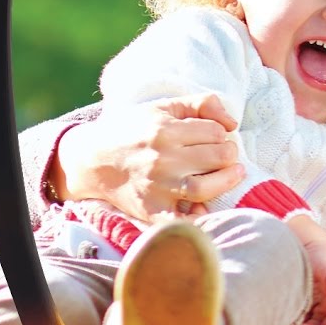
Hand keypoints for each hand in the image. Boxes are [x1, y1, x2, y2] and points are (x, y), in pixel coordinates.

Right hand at [52, 94, 244, 221]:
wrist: (92, 160)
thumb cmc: (134, 130)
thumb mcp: (163, 107)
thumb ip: (201, 104)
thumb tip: (233, 123)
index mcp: (164, 129)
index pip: (216, 132)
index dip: (223, 134)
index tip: (217, 139)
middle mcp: (161, 158)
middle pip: (217, 157)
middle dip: (229, 155)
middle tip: (226, 156)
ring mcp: (156, 186)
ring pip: (205, 187)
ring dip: (227, 181)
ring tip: (232, 174)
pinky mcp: (151, 210)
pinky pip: (181, 220)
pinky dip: (199, 217)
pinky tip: (205, 206)